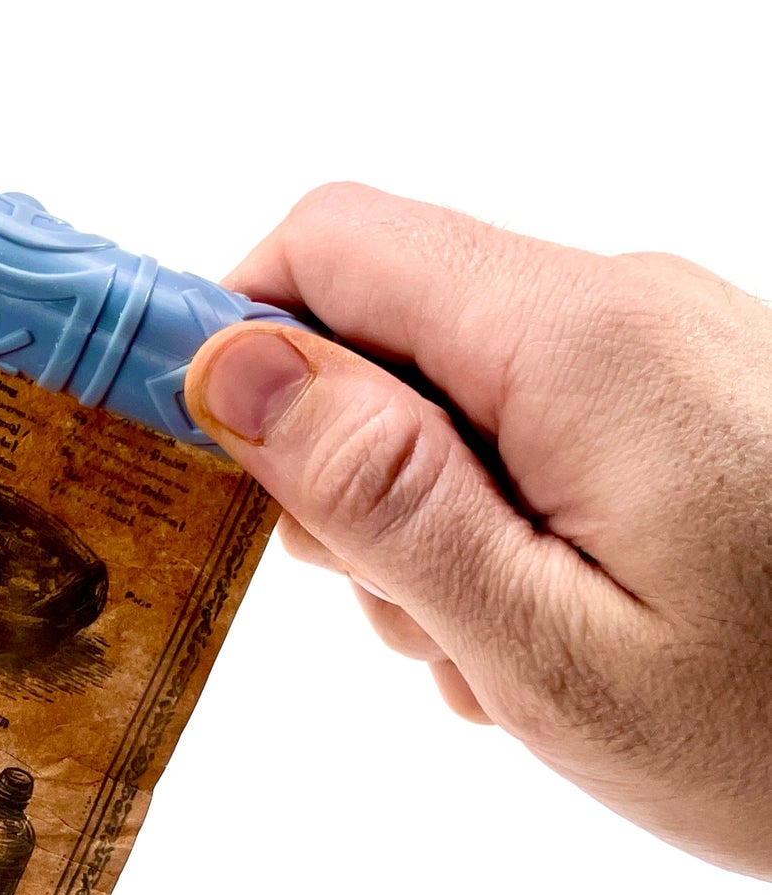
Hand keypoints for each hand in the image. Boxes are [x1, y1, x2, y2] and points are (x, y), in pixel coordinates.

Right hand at [186, 183, 771, 877]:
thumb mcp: (542, 644)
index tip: (202, 464)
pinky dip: (500, 517)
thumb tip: (230, 363)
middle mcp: (625, 304)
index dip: (231, 334)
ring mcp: (669, 344)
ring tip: (497, 650)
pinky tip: (554, 629)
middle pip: (385, 321)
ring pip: (451, 384)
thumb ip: (381, 494)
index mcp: (577, 341)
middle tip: (402, 613)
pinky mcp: (692, 393)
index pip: (330, 244)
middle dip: (340, 464)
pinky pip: (534, 420)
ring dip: (424, 515)